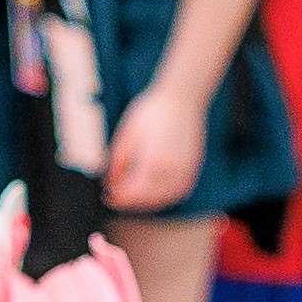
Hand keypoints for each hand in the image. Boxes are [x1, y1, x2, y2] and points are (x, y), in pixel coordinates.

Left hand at [103, 83, 206, 214]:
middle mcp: (173, 171)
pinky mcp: (193, 168)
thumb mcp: (127, 135)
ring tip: (131, 196)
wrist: (182, 99)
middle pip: (148, 199)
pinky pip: (178, 192)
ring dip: (147, 202)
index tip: (107, 196)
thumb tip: (110, 181)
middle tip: (115, 196)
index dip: (118, 197)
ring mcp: (186, 171)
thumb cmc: (154, 112)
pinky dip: (164, 197)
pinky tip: (152, 192)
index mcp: (154, 162)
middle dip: (130, 201)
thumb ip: (118, 162)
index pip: (133, 192)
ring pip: (165, 199)